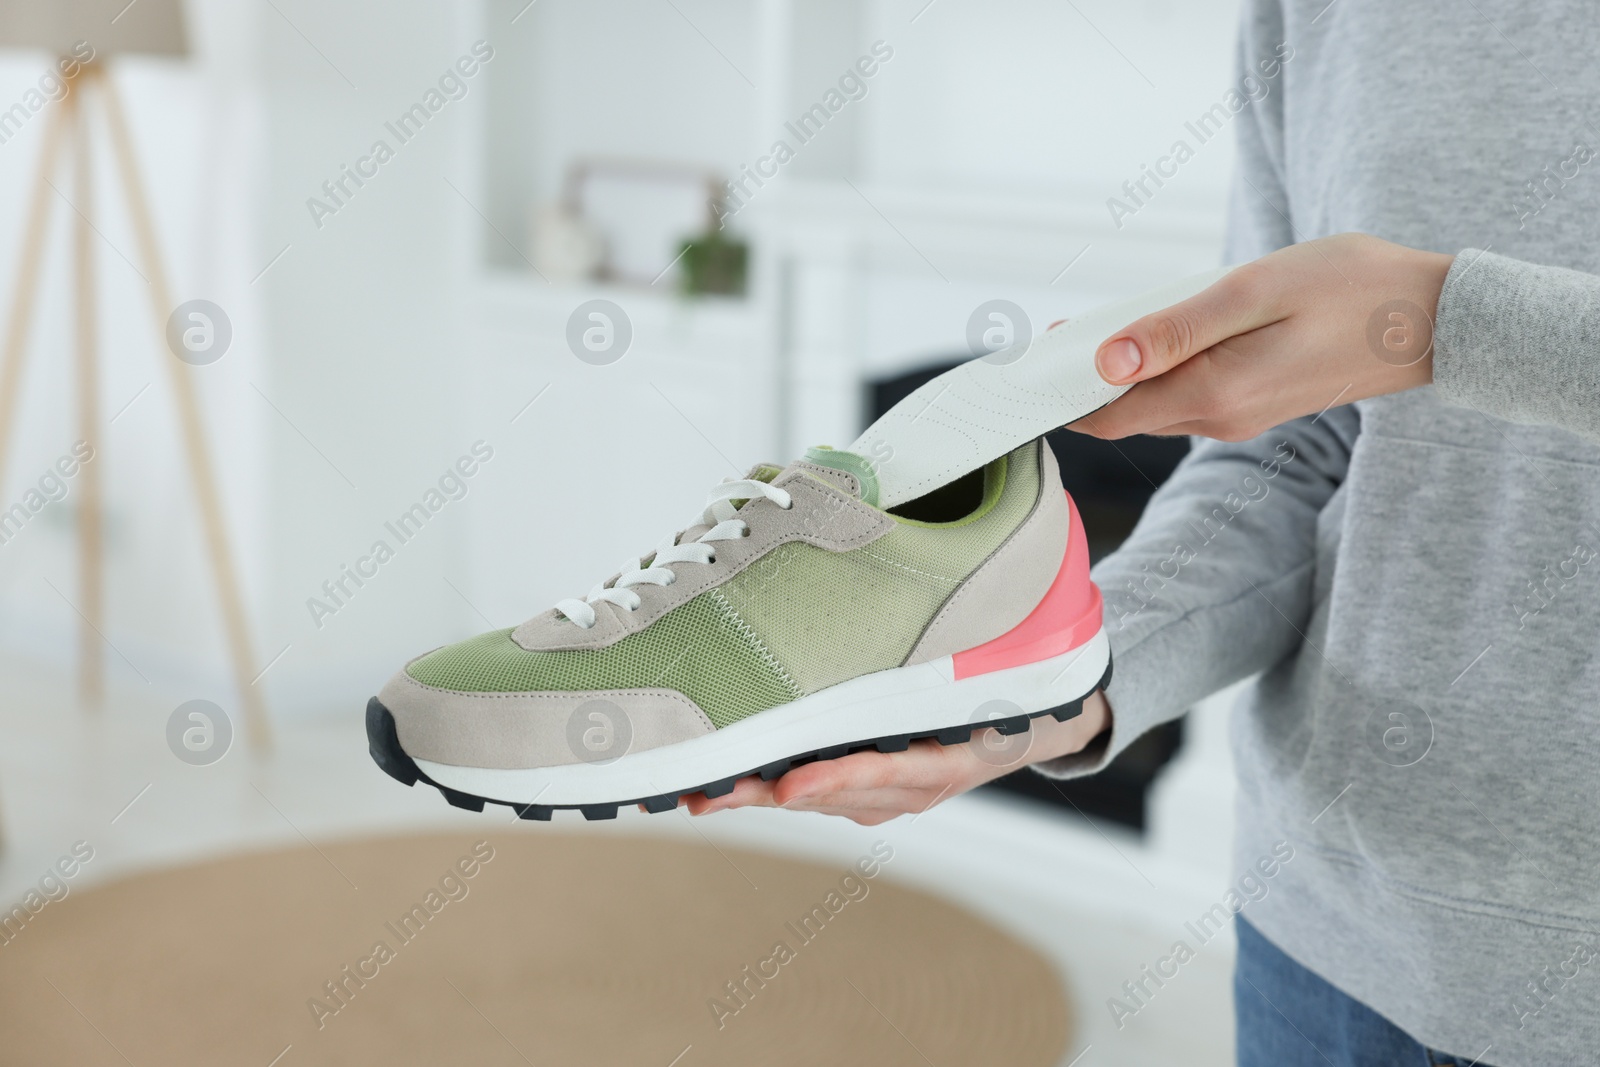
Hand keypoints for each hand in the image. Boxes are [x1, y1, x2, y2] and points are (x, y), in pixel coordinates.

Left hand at [678, 691, 1111, 825]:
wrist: (1027, 730)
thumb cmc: (1001, 693)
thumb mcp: (990, 675)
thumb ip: (949, 655)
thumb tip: (911, 592)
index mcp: (943, 762)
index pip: (881, 771)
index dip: (833, 780)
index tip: (788, 789)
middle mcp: (909, 790)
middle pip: (829, 795)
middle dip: (765, 795)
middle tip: (708, 793)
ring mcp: (886, 799)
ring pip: (814, 798)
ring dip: (757, 795)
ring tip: (699, 791)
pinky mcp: (867, 795)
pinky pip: (816, 792)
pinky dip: (774, 789)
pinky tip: (727, 784)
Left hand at [1068, 233, 1454, 440]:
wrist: (1433, 321)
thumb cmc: (1351, 290)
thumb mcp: (1255, 291)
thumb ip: (1177, 328)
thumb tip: (1106, 358)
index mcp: (1213, 394)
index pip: (1106, 414)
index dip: (1059, 396)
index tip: (1024, 370)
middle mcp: (1219, 419)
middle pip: (1123, 410)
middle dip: (1081, 380)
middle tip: (1049, 337)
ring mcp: (1236, 417)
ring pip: (1153, 401)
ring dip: (1119, 372)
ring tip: (1089, 330)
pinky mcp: (1252, 404)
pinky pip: (1184, 391)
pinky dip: (1156, 368)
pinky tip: (1153, 334)